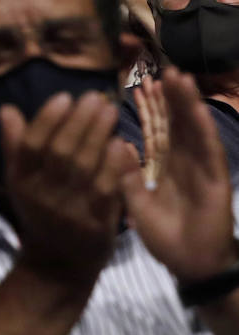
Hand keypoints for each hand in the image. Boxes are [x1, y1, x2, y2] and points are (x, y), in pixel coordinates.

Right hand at [2, 90, 130, 285]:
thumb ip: (16, 145)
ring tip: (111, 111)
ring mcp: (70, 211)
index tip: (64, 96)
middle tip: (96, 97)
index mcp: (21, 181)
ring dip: (99, 136)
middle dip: (79, 122)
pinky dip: (114, 166)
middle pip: (61, 153)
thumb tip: (7, 109)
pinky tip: (123, 144)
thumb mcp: (20, 181)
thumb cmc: (39, 213)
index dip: (47, 120)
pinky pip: (106, 190)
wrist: (57, 265)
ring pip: (85, 168)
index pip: (31, 146)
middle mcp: (43, 195)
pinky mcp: (96, 224)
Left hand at [121, 67, 237, 283]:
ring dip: (188, 104)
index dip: (154, 108)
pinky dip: (204, 131)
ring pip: (194, 131)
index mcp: (167, 166)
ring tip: (180, 78)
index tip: (144, 83)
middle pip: (178, 124)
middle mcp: (186, 163)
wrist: (190, 266)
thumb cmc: (166, 235)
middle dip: (172, 97)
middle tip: (163, 68)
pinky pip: (209, 153)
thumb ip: (126, 175)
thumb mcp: (135, 203)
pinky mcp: (216, 182)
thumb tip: (117, 143)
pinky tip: (197, 112)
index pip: (159, 130)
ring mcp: (203, 170)